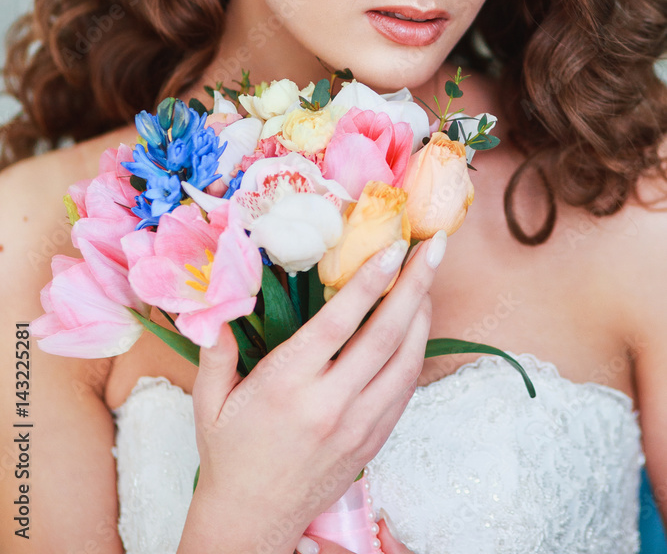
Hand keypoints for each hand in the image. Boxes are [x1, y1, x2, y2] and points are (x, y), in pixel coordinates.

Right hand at [183, 232, 445, 553]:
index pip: (338, 323)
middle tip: (433, 247)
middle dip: (413, 285)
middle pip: (385, 335)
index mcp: (287, 385)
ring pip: (405, 362)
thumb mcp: (209, 402)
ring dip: (422, 315)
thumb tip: (217, 304)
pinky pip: (404, 390)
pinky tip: (416, 326)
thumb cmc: (228, 454)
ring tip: (427, 277)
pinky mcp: (372, 441)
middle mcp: (330, 404)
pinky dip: (416, 353)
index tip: (391, 247)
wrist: (253, 521)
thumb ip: (216, 351)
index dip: (368, 282)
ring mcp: (358, 426)